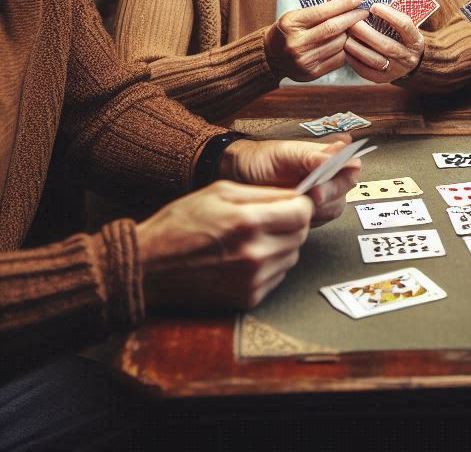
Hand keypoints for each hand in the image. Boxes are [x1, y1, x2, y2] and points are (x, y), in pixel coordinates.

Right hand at [136, 181, 313, 310]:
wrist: (148, 267)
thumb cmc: (180, 224)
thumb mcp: (221, 192)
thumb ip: (264, 193)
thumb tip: (295, 195)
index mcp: (249, 223)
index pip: (303, 213)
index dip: (299, 204)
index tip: (291, 203)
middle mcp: (255, 255)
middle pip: (301, 235)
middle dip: (291, 223)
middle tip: (269, 218)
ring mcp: (252, 280)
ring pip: (291, 256)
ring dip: (281, 244)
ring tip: (252, 238)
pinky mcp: (247, 298)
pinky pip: (277, 276)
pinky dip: (269, 265)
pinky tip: (245, 257)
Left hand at [221, 138, 357, 225]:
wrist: (235, 175)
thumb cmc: (260, 159)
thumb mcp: (287, 154)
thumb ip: (315, 156)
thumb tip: (345, 150)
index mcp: (327, 157)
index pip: (351, 169)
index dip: (341, 180)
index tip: (322, 186)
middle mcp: (327, 177)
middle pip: (344, 192)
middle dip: (328, 197)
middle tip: (309, 197)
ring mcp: (317, 196)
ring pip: (332, 209)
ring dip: (318, 210)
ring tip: (295, 204)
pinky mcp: (305, 213)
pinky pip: (317, 221)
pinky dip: (306, 220)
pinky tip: (290, 214)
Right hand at [264, 0, 368, 81]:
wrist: (270, 56)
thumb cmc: (287, 31)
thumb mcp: (295, 16)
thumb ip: (318, 12)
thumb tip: (348, 5)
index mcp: (291, 24)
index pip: (324, 12)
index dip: (344, 4)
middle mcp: (296, 43)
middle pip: (333, 29)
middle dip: (353, 19)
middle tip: (364, 12)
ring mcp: (304, 60)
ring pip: (339, 44)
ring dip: (351, 35)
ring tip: (358, 27)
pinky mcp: (312, 73)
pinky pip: (338, 59)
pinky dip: (347, 50)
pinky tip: (350, 43)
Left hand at [344, 3, 424, 82]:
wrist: (409, 61)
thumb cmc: (401, 37)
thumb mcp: (404, 27)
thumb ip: (392, 17)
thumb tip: (369, 2)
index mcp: (416, 41)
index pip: (404, 25)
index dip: (389, 15)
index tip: (373, 6)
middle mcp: (408, 57)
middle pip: (386, 45)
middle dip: (366, 33)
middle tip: (351, 22)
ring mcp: (396, 70)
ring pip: (374, 59)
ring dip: (357, 47)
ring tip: (345, 36)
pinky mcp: (383, 79)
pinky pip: (366, 71)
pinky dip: (354, 60)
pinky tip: (346, 50)